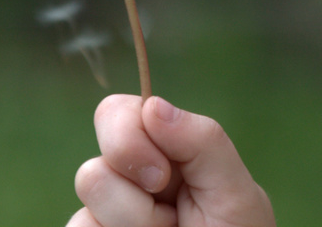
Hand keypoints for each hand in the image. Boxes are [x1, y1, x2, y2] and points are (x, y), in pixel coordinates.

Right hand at [67, 94, 274, 226]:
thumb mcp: (237, 195)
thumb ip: (203, 142)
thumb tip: (152, 106)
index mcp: (167, 158)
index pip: (116, 116)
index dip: (127, 138)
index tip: (161, 175)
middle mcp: (132, 188)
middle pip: (92, 171)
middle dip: (128, 199)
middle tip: (168, 223)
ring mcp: (111, 224)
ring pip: (85, 219)